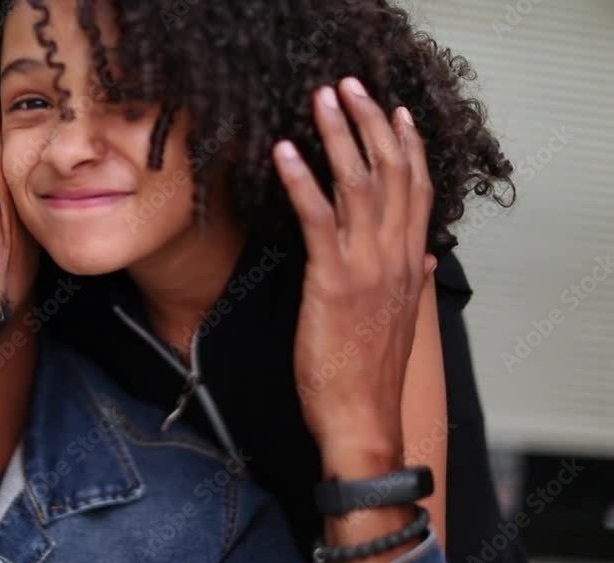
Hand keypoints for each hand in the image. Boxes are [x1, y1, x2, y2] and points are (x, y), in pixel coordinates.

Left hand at [272, 77, 436, 476]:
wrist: (362, 416)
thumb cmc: (372, 371)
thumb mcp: (402, 321)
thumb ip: (413, 282)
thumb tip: (427, 259)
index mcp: (410, 263)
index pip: (418, 189)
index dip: (406, 145)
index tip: (393, 111)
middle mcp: (395, 255)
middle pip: (391, 172)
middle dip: (369, 123)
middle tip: (348, 87)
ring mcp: (366, 265)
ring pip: (358, 185)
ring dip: (338, 135)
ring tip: (321, 100)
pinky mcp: (332, 280)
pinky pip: (317, 219)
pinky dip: (301, 181)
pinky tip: (286, 152)